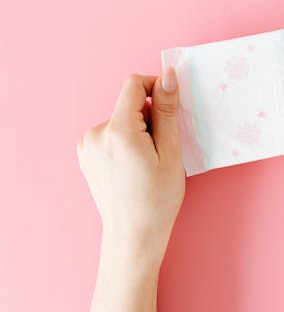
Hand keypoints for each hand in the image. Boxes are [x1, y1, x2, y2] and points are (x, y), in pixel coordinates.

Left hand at [76, 68, 184, 264]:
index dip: (155, 88)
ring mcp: (87, 146)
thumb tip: (167, 76)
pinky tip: (132, 166)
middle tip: (161, 148)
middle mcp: (96, 134)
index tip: (170, 106)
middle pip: (128, 104)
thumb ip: (166, 110)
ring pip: (120, 119)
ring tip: (146, 161)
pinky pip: (110, 133)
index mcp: (118, 131)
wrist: (133, 235)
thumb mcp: (171, 152)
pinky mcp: (85, 155)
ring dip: (137, 130)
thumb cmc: (157, 199)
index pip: (134, 85)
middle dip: (149, 117)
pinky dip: (124, 141)